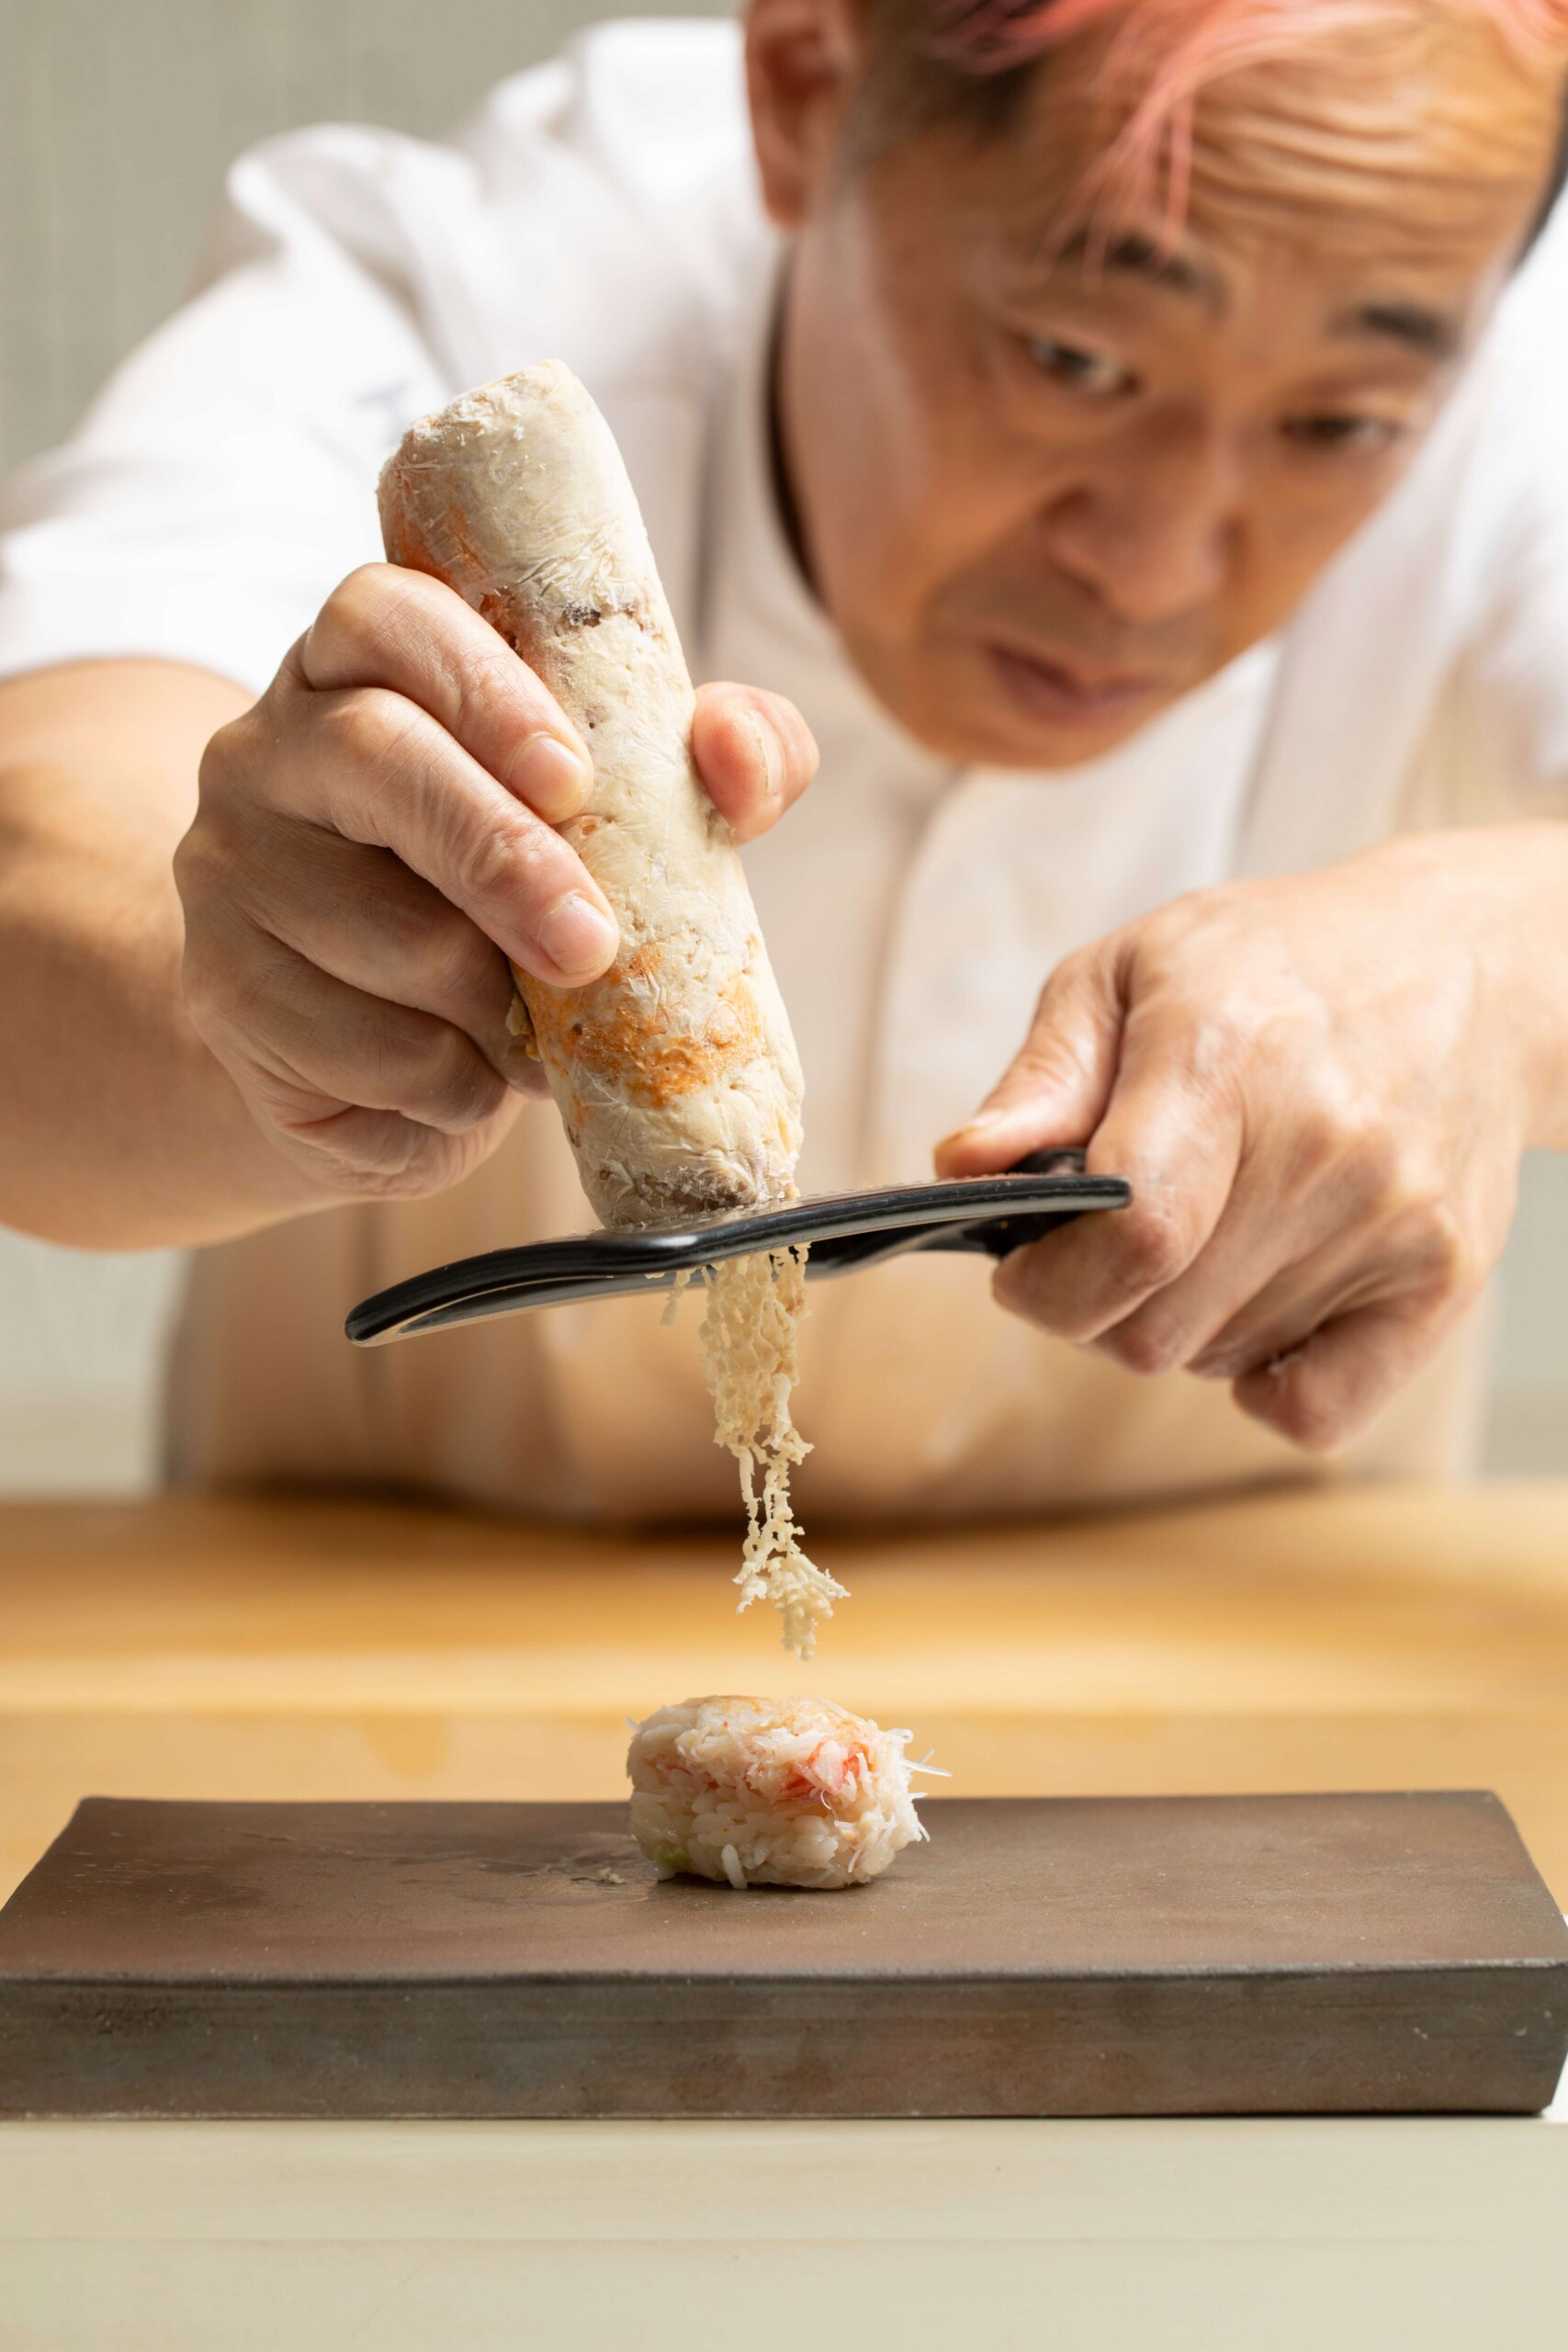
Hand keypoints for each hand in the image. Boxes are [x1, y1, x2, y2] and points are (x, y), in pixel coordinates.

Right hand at [175, 563, 816, 1198]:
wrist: (378, 1052)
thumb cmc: (507, 907)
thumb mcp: (613, 824)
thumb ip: (701, 769)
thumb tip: (742, 754)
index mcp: (362, 671)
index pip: (383, 614)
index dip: (482, 684)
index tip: (575, 776)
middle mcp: (270, 750)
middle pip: (374, 756)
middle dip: (502, 854)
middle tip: (591, 943)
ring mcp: (228, 871)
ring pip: (377, 927)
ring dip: (492, 1000)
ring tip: (538, 1028)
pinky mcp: (224, 994)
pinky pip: (362, 1046)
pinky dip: (450, 1082)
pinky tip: (470, 1078)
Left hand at [936, 831, 1567, 1453]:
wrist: (1465, 965)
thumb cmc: (1271, 965)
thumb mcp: (1132, 969)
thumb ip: (1044, 1076)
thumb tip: (965, 1167)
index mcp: (1228, 1055)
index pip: (1132, 1234)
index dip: (1050, 1283)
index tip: (1024, 1269)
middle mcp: (1323, 1143)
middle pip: (1156, 1325)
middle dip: (1095, 1305)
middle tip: (1108, 1242)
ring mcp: (1395, 1217)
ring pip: (1219, 1361)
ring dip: (1180, 1323)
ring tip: (1204, 1231)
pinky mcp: (1445, 1276)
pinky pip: (1319, 1412)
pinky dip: (1267, 1388)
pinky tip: (1257, 1309)